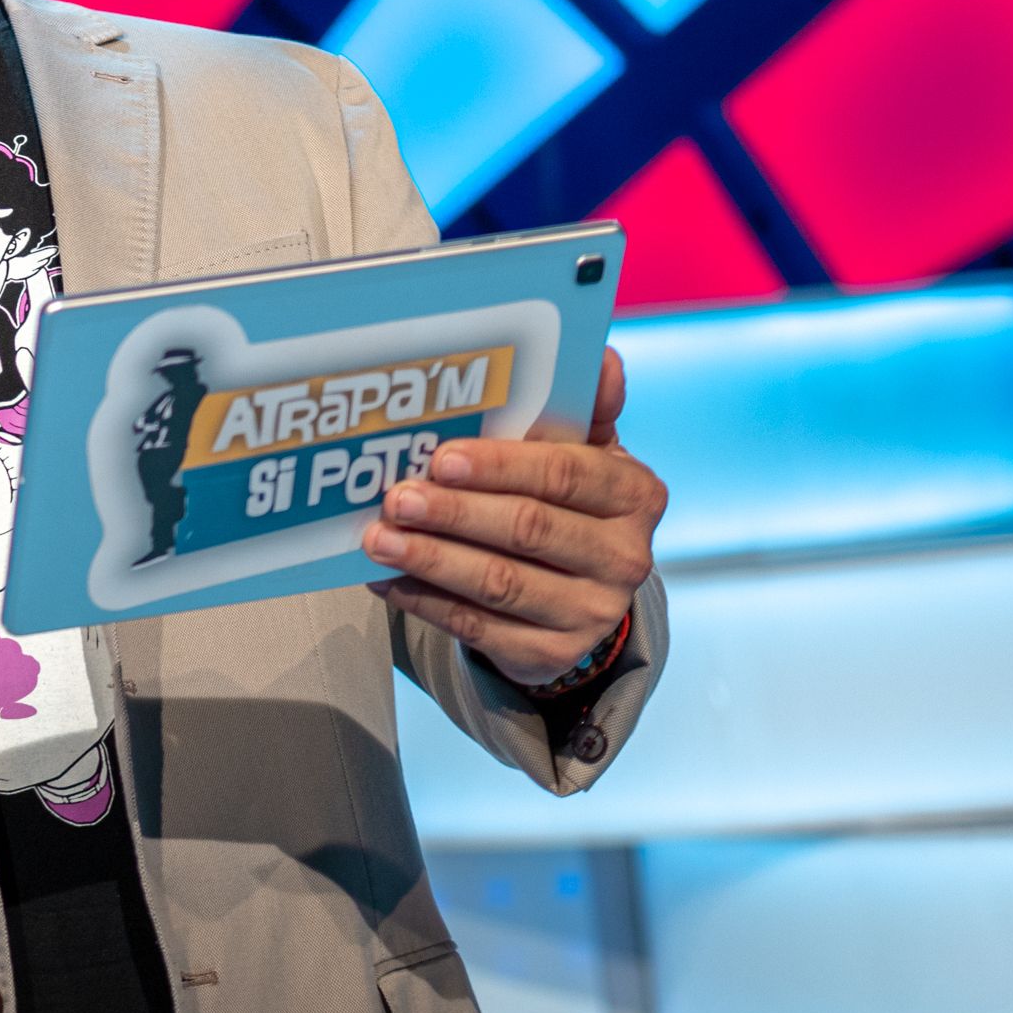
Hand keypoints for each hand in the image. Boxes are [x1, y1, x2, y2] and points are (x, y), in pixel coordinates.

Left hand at [361, 347, 662, 686]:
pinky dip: (424, 601)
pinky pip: (478, 627)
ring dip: (430, 559)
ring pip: (498, 583)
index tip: (441, 458)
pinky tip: (385, 579)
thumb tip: (600, 358)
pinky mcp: (552, 654)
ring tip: (378, 539)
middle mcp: (625, 558)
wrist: (580, 592)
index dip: (500, 467)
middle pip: (528, 529)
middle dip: (454, 513)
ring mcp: (591, 613)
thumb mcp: (584, 451)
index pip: (564, 475)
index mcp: (635, 495)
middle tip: (395, 497)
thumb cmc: (570, 502)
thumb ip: (583, 406)